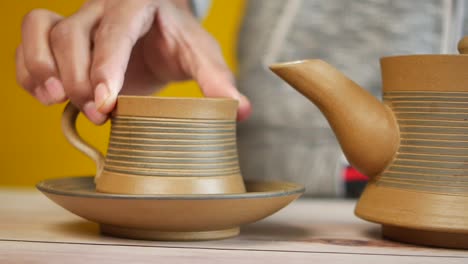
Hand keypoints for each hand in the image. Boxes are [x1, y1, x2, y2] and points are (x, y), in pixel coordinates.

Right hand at [16, 0, 250, 123]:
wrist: (160, 29)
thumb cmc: (179, 42)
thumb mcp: (201, 56)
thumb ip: (218, 81)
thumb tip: (240, 111)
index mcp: (141, 6)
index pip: (118, 30)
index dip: (107, 65)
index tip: (107, 103)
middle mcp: (104, 8)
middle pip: (75, 33)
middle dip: (78, 77)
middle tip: (98, 114)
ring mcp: (80, 18)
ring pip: (44, 30)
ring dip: (42, 67)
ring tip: (54, 100)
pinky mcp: (63, 34)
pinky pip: (31, 39)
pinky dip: (29, 66)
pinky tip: (42, 93)